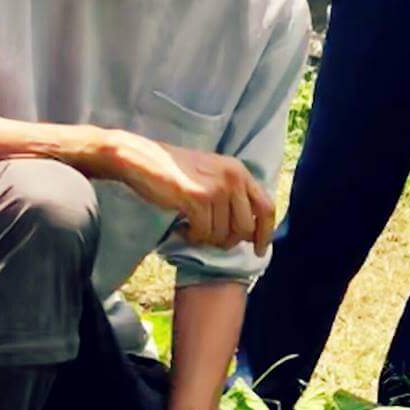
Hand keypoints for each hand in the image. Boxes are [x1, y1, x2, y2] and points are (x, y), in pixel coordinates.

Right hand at [100, 132, 274, 252]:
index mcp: (240, 172)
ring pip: (222, 234)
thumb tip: (249, 234)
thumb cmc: (175, 171)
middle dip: (228, 241)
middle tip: (209, 237)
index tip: (259, 251)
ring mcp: (216, 188)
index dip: (265, 233)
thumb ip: (233, 198)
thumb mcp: (213, 177)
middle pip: (245, 228)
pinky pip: (203, 233)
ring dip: (205, 238)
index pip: (267, 208)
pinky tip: (182, 228)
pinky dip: (192, 236)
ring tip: (190, 227)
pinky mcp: (198, 198)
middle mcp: (233, 178)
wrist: (142, 159)